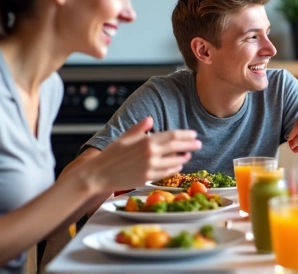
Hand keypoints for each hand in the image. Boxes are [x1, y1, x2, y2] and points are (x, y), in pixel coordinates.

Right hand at [83, 117, 201, 192]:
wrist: (99, 175)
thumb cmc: (110, 155)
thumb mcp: (124, 137)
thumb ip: (139, 128)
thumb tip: (150, 119)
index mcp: (146, 141)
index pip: (171, 136)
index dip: (185, 135)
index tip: (193, 134)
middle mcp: (150, 154)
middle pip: (176, 147)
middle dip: (190, 145)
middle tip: (199, 144)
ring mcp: (150, 167)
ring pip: (174, 162)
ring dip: (183, 158)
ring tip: (189, 155)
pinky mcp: (147, 179)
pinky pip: (165, 173)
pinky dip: (174, 169)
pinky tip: (178, 166)